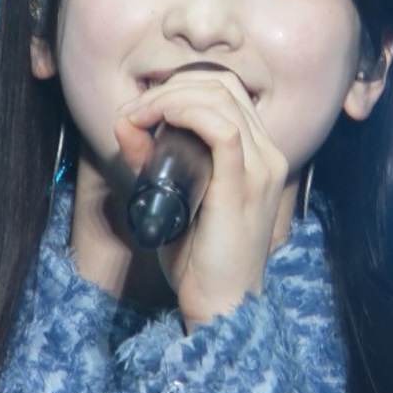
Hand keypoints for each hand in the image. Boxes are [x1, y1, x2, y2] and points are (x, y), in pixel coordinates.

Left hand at [115, 70, 289, 328]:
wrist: (222, 306)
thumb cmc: (199, 259)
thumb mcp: (172, 199)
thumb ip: (151, 163)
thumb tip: (125, 125)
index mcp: (258, 155)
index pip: (226, 92)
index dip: (181, 85)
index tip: (142, 108)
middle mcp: (268, 155)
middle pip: (222, 87)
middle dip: (171, 86)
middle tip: (135, 110)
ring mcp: (261, 169)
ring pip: (220, 100)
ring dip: (170, 97)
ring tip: (138, 115)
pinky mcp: (243, 185)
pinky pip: (222, 129)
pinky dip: (186, 113)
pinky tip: (159, 119)